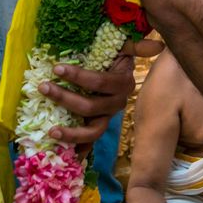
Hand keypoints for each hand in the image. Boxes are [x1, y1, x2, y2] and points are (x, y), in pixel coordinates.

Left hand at [42, 37, 162, 144]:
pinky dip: (79, 150)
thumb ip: (136, 46)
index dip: (79, 76)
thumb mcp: (124, 46)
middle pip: (92, 107)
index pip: (100, 82)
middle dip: (65, 98)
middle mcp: (117, 103)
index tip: (57, 68)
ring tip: (51, 130)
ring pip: (93, 131)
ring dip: (71, 133)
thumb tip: (159, 46)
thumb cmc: (114, 55)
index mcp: (123, 84)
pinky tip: (65, 156)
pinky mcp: (97, 126)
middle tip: (43, 87)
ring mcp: (106, 117)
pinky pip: (89, 142)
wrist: (113, 68)